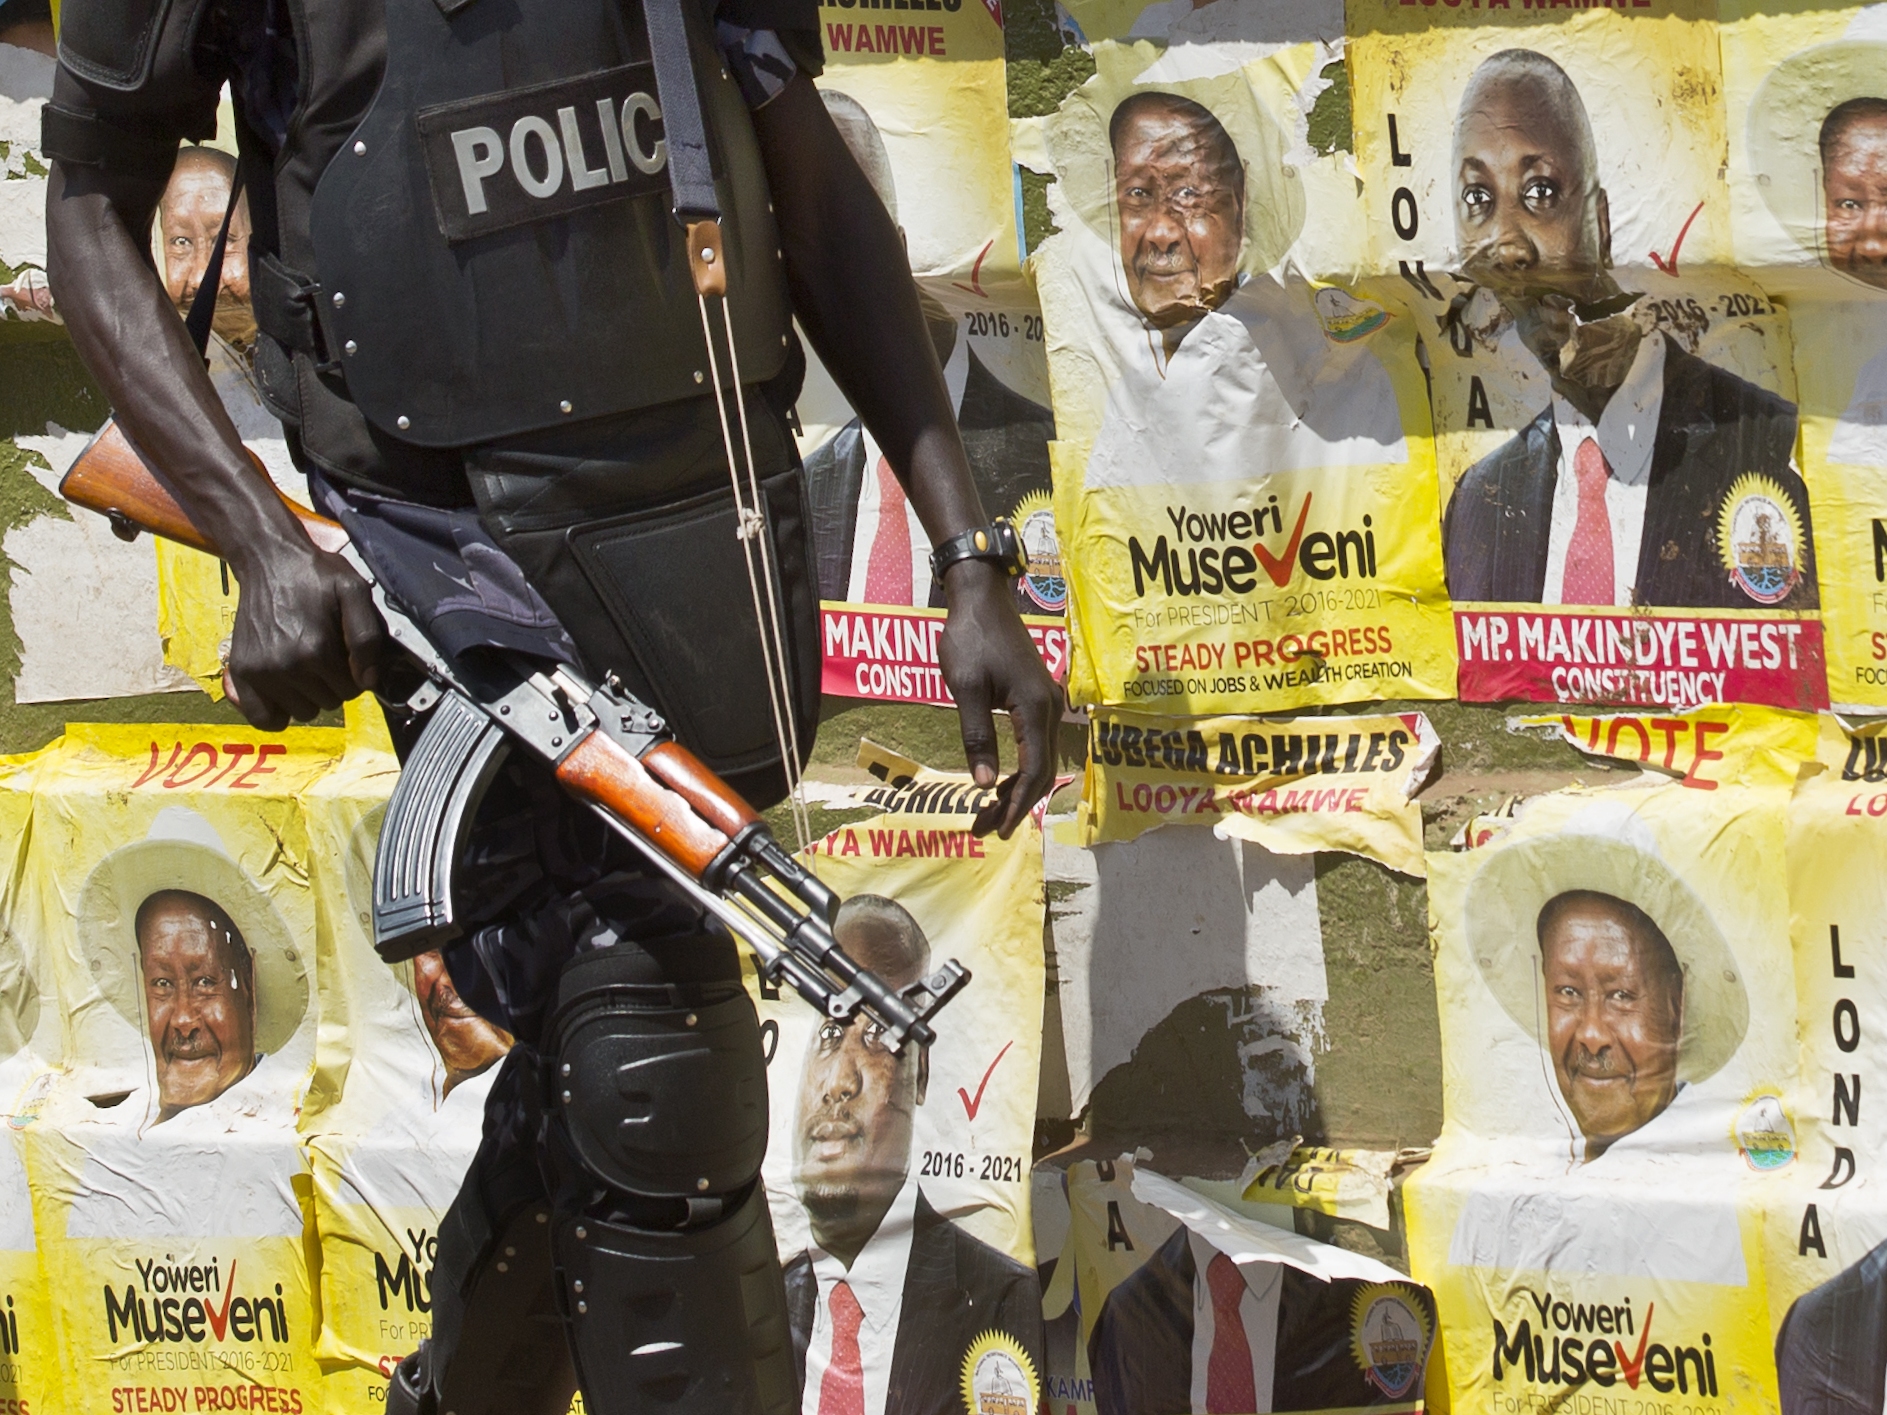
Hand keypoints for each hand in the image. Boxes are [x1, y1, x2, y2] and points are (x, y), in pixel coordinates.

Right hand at [225, 542, 388, 730]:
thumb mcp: (354, 592)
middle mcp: (286, 666)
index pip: (353, 689)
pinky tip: (285, 692)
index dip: (354, 672)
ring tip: (304, 664)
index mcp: (316, 650)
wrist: (268, 561)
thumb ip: (367, 637)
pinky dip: (277, 714)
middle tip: (323, 653)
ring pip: (303, 712)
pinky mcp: (242, 673)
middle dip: (333, 683)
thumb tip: (369, 680)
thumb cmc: (313, 575)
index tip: (344, 652)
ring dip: (309, 695)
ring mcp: (261, 673)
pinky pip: (263, 720)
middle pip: (330, 703)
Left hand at [937, 561, 1063, 838]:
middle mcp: (1050, 708)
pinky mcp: (1038, 696)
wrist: (982, 597)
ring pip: (1040, 758)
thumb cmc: (970, 638)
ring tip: (989, 811)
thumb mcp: (965, 689)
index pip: (1033, 770)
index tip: (998, 830)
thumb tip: (983, 783)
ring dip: (1018, 788)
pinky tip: (999, 778)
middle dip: (1016, 803)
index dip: (1017, 804)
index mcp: (1035, 708)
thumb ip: (977, 736)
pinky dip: (1021, 766)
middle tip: (987, 828)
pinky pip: (1036, 742)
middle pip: (1042, 770)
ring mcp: (1047, 701)